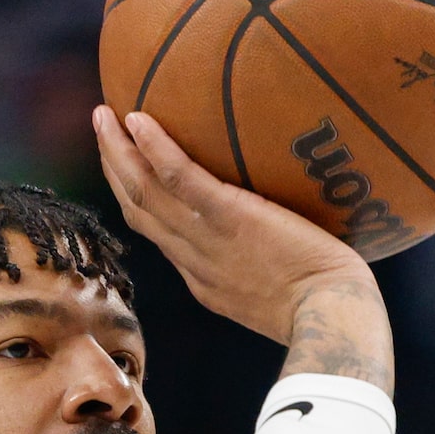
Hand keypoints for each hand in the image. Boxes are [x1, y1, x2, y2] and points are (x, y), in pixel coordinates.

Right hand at [93, 106, 381, 348]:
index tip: (127, 174)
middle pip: (139, 211)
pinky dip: (154, 149)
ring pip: (145, 194)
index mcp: (204, 278)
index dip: (137, 201)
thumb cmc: (326, 306)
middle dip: (115, 170)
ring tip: (104, 116)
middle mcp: (194, 260)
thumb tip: (279, 236)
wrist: (331, 317)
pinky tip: (139, 119)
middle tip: (102, 130)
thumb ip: (265, 267)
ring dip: (118, 153)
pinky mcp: (230, 218)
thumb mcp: (281, 295)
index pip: (159, 235)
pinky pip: (180, 179)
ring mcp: (207, 240)